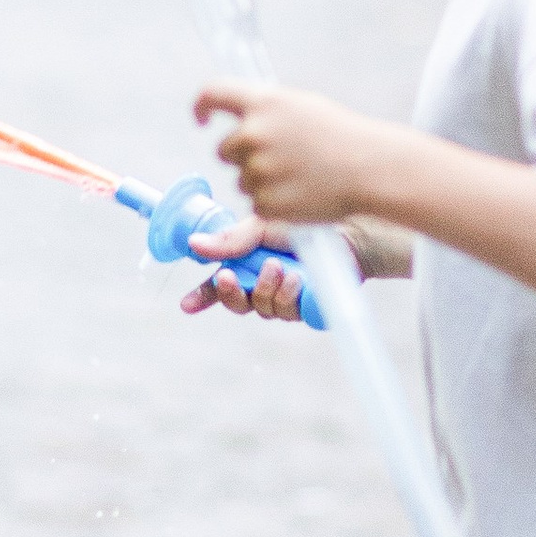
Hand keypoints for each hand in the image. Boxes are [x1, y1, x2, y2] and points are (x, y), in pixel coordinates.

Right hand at [179, 213, 306, 322]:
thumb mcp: (262, 226)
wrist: (348, 233)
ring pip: (262, 308)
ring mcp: (284, 297)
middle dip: (229, 292)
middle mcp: (264, 283)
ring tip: (277, 266)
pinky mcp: (305, 307)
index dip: (203, 296)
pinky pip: (286, 312)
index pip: (220, 285)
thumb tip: (193, 244)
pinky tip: (296, 280)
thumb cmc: (306, 225)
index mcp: (250, 263)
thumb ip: (230, 240)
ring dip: (264, 288)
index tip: (187, 304)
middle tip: (229, 276)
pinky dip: (288, 295)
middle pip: (237, 304)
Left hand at [196, 81, 387, 229]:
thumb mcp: (301, 106)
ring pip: (241, 179)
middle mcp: (253, 134)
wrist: (369, 169)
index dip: (201, 106)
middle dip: (242, 154)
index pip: (212, 93)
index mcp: (262, 103)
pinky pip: (255, 203)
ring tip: (299, 175)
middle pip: (224, 149)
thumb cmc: (341, 136)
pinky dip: (274, 201)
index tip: (201, 119)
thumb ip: (266, 110)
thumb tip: (242, 117)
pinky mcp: (264, 201)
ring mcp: (257, 169)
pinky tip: (301, 192)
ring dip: (261, 179)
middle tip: (280, 158)